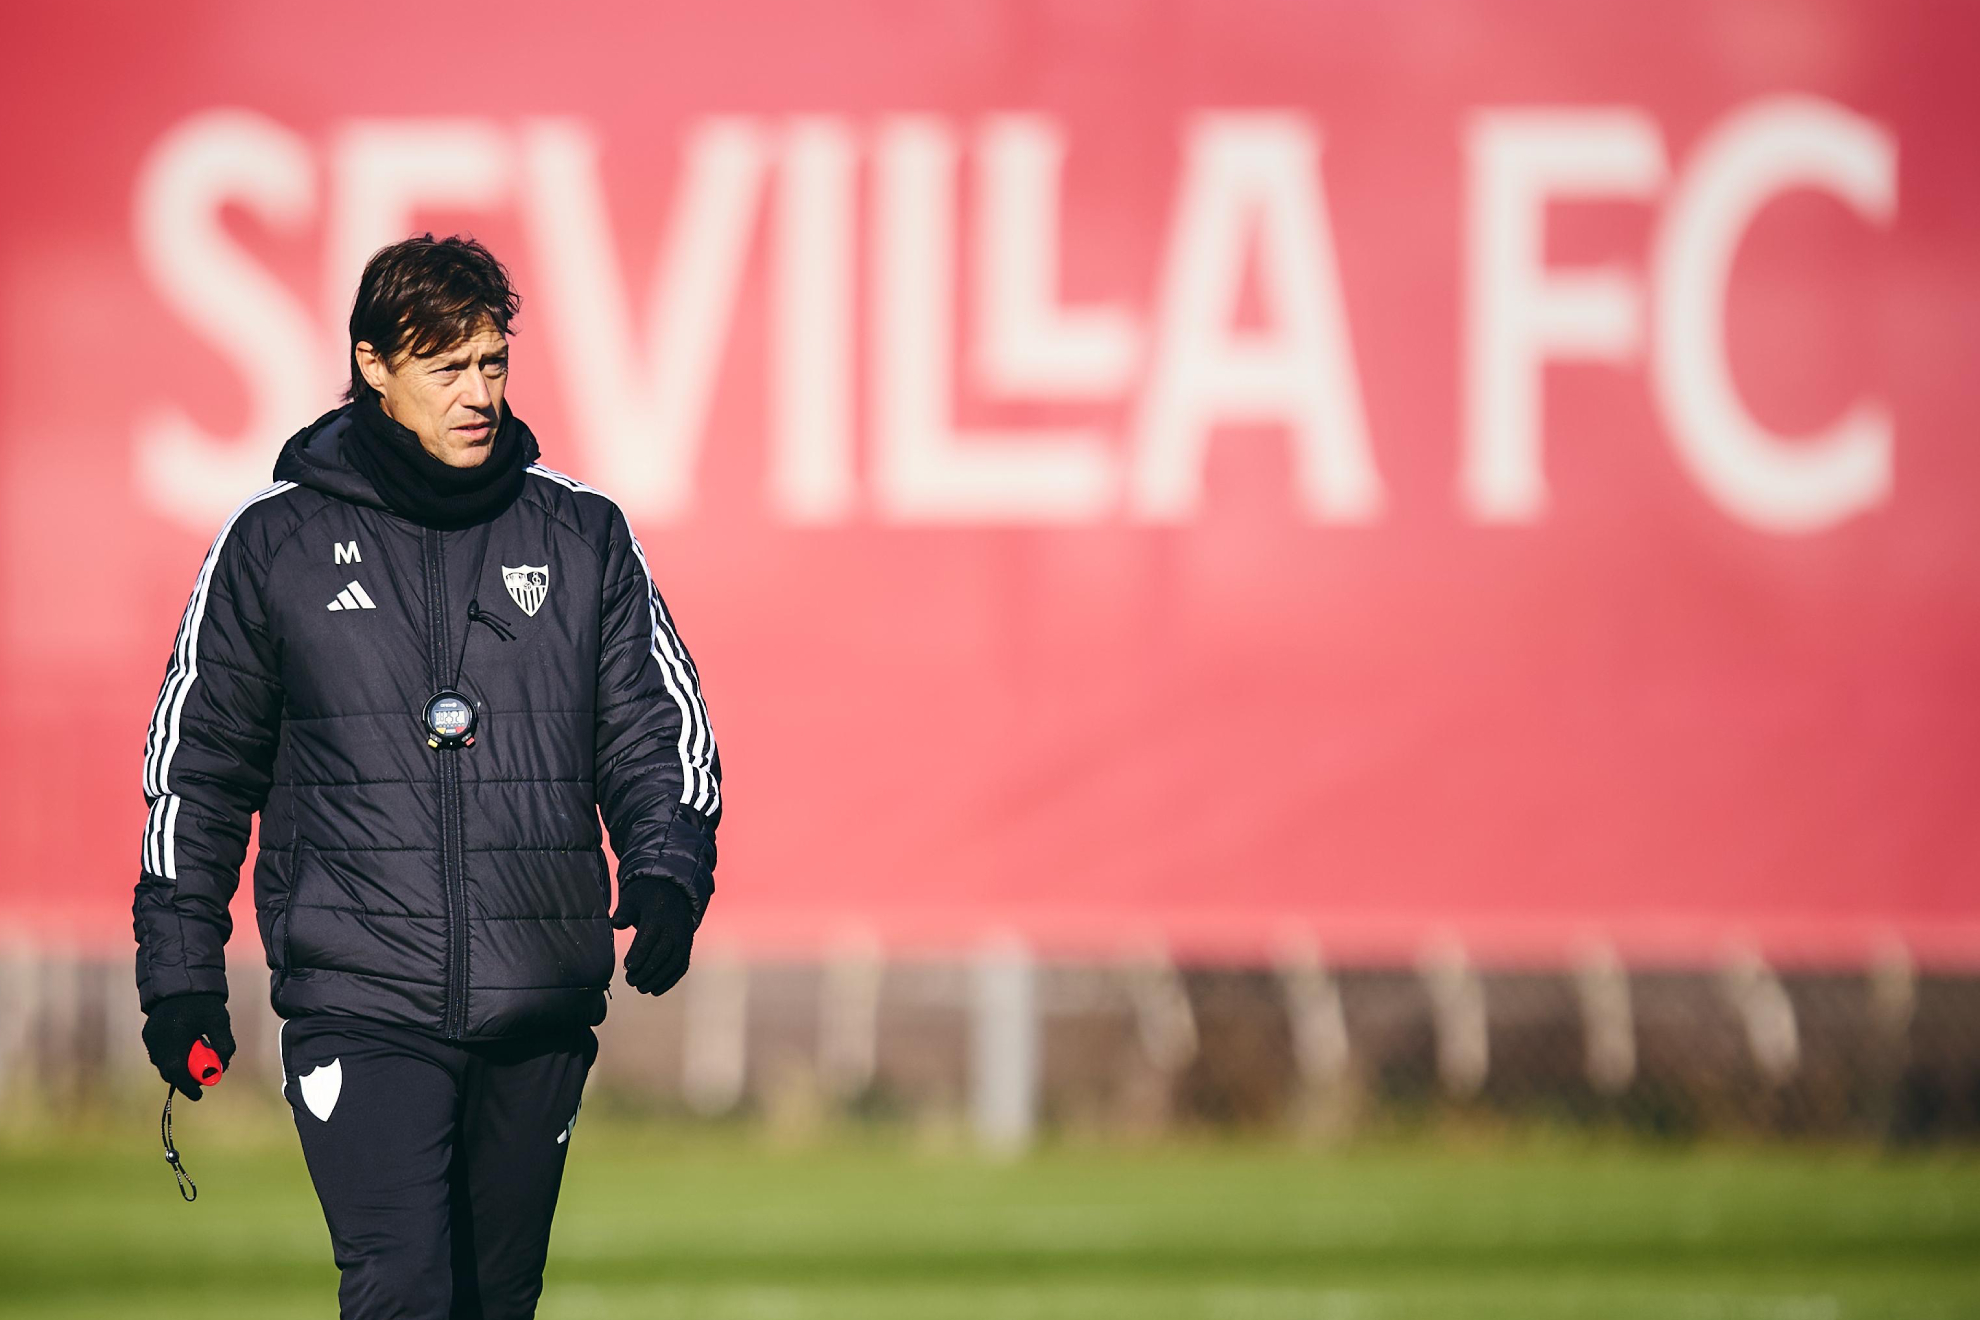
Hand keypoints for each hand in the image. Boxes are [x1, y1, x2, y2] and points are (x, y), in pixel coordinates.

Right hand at [142, 993, 235, 1100]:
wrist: (181, 979)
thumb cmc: (203, 1002)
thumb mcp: (219, 1022)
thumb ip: (224, 1046)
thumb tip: (222, 1068)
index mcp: (173, 1042)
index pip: (178, 1074)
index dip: (189, 1087)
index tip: (200, 1094)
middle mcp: (157, 1044)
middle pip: (169, 1071)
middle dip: (186, 1077)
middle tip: (203, 1077)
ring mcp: (150, 1039)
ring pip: (163, 1063)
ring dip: (179, 1066)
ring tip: (198, 1057)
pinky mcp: (148, 1034)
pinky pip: (159, 1053)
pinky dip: (172, 1056)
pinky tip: (186, 1048)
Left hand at [610, 877, 697, 995]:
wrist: (674, 892)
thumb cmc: (647, 897)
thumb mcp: (632, 898)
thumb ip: (624, 912)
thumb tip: (617, 923)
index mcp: (658, 916)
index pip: (649, 938)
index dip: (638, 954)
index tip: (627, 967)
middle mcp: (674, 929)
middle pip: (661, 954)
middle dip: (646, 971)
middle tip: (630, 981)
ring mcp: (683, 939)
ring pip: (672, 964)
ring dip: (657, 979)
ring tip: (640, 988)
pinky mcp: (686, 947)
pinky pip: (681, 967)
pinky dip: (670, 981)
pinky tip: (655, 990)